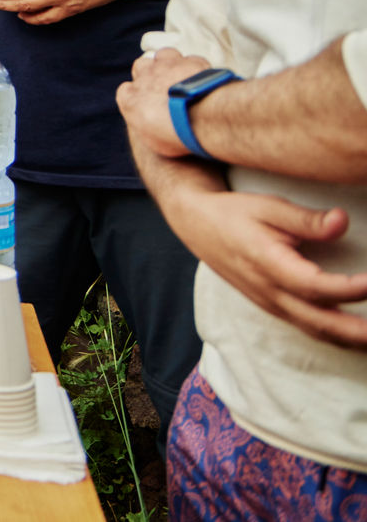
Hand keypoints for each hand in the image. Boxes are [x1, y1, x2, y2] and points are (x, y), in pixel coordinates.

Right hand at [117, 46, 215, 157]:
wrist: (199, 118)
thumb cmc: (174, 135)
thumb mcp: (152, 140)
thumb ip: (147, 127)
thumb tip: (153, 125)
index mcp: (128, 98)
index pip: (126, 91)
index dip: (138, 96)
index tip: (149, 105)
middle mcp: (144, 77)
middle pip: (142, 66)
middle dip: (151, 73)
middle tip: (164, 88)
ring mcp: (168, 66)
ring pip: (164, 55)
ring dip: (171, 63)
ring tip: (182, 77)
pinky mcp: (191, 62)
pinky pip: (190, 59)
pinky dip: (195, 67)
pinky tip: (202, 79)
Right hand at [167, 188, 366, 347]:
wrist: (196, 223)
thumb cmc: (234, 213)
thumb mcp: (268, 207)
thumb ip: (306, 219)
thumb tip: (342, 221)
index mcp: (268, 264)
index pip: (315, 286)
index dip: (350, 289)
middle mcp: (269, 291)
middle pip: (320, 322)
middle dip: (358, 332)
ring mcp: (270, 303)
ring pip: (317, 331)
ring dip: (352, 340)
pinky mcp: (273, 306)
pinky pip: (309, 328)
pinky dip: (337, 336)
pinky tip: (357, 336)